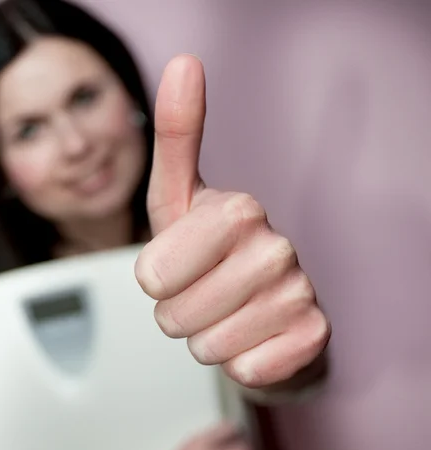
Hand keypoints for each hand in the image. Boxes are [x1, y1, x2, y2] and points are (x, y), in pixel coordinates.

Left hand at [135, 55, 330, 388]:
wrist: (261, 314)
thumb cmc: (208, 258)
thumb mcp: (176, 202)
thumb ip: (175, 139)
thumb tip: (184, 62)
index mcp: (237, 210)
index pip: (154, 272)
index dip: (154, 281)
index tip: (170, 270)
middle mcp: (276, 245)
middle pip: (174, 314)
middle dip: (174, 316)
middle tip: (198, 297)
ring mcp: (299, 291)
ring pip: (207, 346)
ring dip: (204, 340)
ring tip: (224, 316)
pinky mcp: (314, 334)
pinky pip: (245, 369)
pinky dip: (238, 364)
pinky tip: (254, 340)